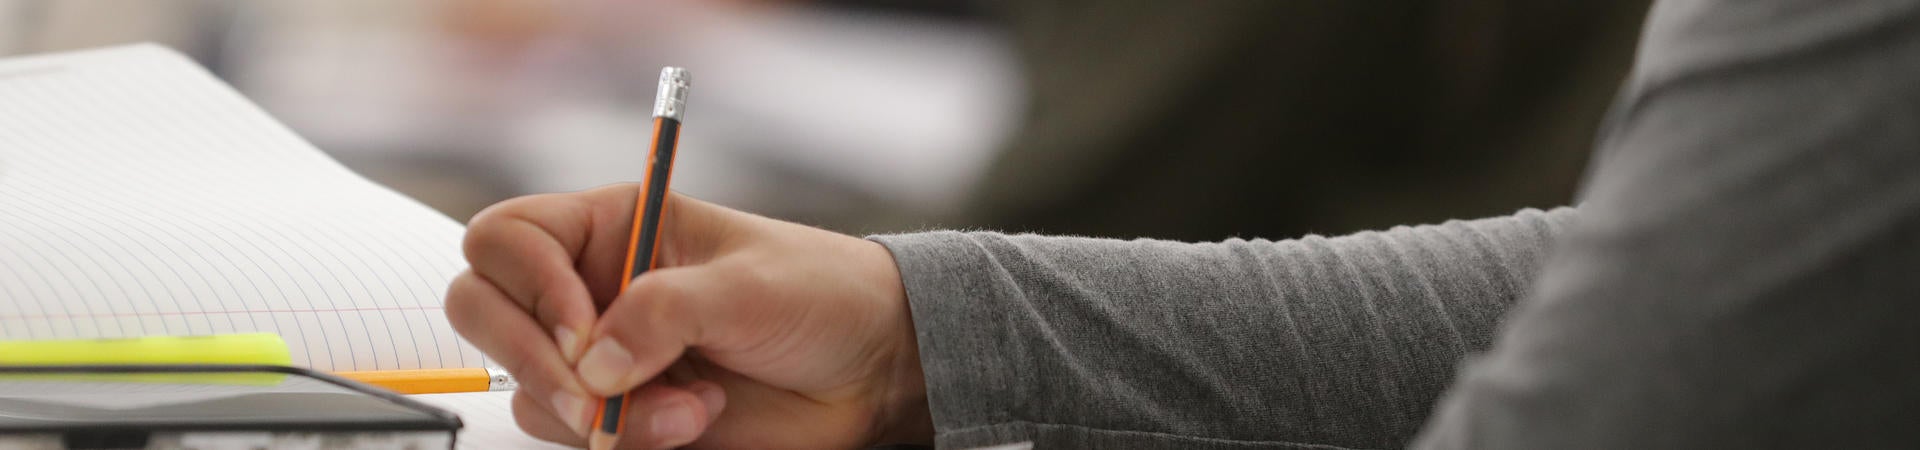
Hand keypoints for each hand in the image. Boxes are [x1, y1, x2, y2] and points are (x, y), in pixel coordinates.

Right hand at [445, 184, 933, 447]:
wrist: (869, 367)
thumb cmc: (818, 295)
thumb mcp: (747, 287)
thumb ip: (664, 311)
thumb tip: (594, 361)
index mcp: (612, 226)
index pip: (508, 237)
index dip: (526, 282)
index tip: (581, 328)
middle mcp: (591, 286)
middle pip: (484, 309)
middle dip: (529, 357)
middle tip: (592, 390)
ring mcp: (600, 354)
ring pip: (530, 388)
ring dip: (598, 412)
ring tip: (688, 407)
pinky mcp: (621, 411)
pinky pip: (575, 434)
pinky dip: (627, 440)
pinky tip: (695, 420)